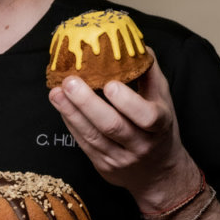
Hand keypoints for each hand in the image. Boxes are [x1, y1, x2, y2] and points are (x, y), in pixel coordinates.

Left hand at [47, 59, 201, 212]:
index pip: (147, 117)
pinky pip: (83, 143)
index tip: (110, 83)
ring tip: (55, 91)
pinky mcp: (102, 166)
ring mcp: (120, 158)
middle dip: (87, 103)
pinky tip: (60, 106)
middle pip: (112, 126)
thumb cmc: (159, 130)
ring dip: (71, 112)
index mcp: (160, 126)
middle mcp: (141, 145)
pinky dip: (70, 122)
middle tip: (69, 81)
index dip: (128, 102)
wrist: (158, 174)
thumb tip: (136, 46)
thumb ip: (150, 76)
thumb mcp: (163, 103)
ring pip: (92, 136)